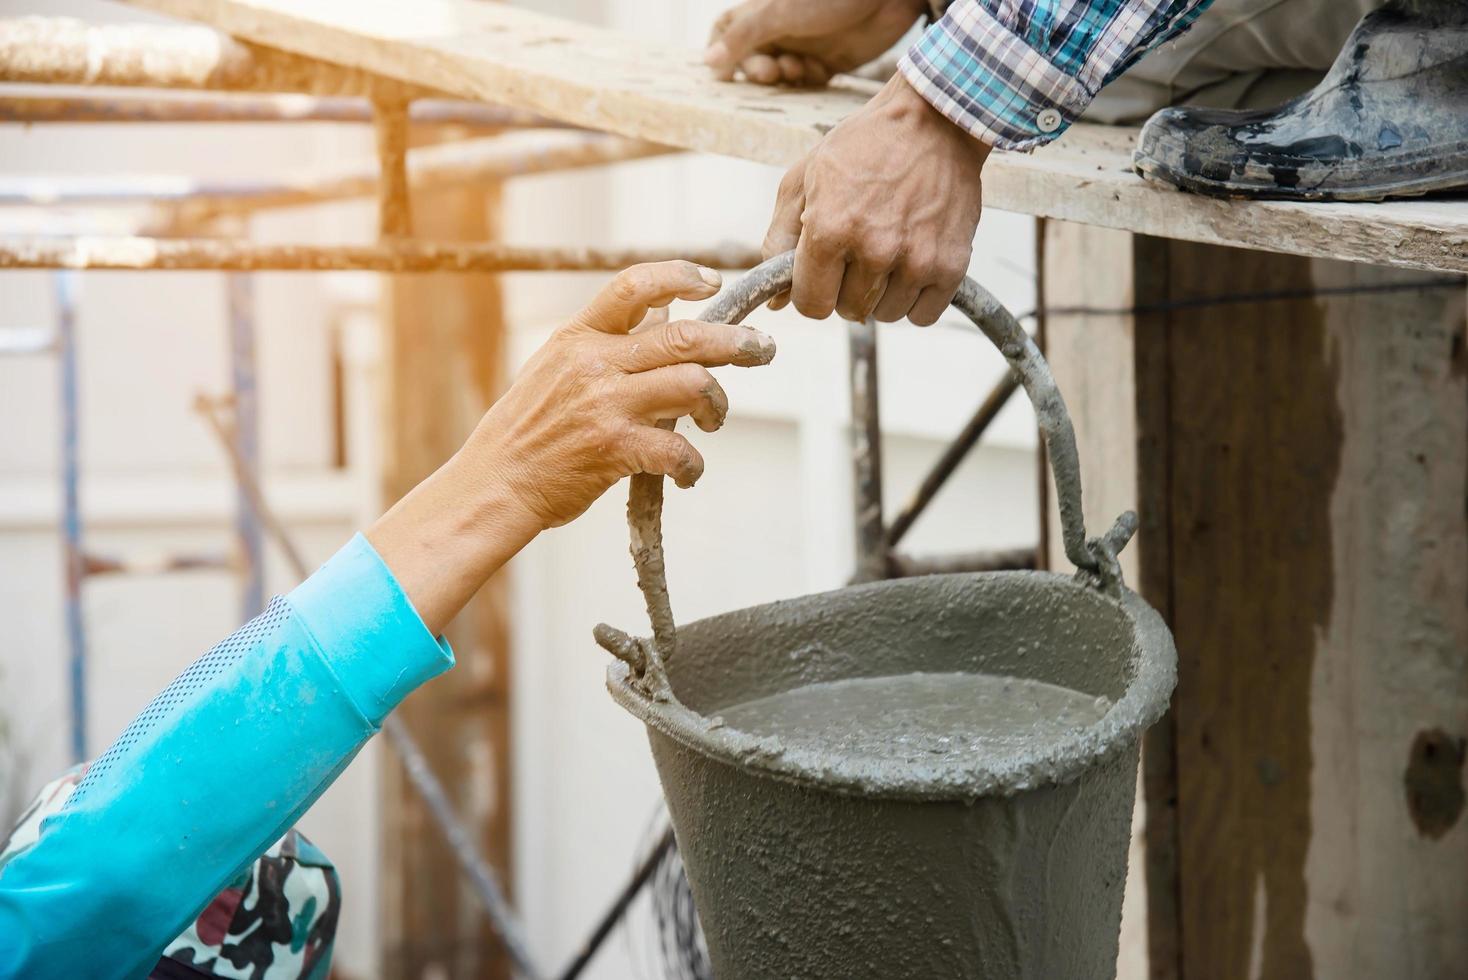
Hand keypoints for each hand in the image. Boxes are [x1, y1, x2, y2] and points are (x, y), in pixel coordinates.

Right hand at [368, 261, 775, 632]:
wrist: (495, 484)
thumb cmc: (528, 430)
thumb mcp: (556, 367)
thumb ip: (607, 340)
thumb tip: (663, 309)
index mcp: (579, 336)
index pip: (634, 285)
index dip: (681, 276)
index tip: (712, 283)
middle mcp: (594, 363)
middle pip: (684, 336)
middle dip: (736, 341)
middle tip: (763, 349)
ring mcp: (605, 405)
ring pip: (693, 383)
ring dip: (716, 404)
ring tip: (713, 419)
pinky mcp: (614, 449)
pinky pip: (677, 450)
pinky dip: (693, 465)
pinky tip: (688, 473)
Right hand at [705, 0, 926, 85]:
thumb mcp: (779, 12)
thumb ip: (744, 36)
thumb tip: (708, 63)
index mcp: (762, 10)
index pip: (725, 30)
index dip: (721, 51)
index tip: (724, 71)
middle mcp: (780, 27)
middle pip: (753, 59)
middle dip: (759, 70)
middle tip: (773, 72)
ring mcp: (805, 43)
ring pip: (781, 74)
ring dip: (787, 77)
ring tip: (801, 68)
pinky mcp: (830, 60)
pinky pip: (808, 80)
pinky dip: (809, 80)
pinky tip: (821, 70)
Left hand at [765, 74, 989, 324]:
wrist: (934, 119)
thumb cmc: (862, 147)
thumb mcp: (803, 180)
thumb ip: (779, 241)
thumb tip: (778, 302)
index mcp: (830, 229)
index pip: (811, 305)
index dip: (811, 292)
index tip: (821, 274)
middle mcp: (874, 249)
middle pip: (848, 311)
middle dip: (846, 288)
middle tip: (858, 250)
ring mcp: (916, 260)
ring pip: (886, 314)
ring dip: (882, 293)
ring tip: (888, 251)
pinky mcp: (952, 265)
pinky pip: (923, 316)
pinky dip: (915, 299)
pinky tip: (911, 266)